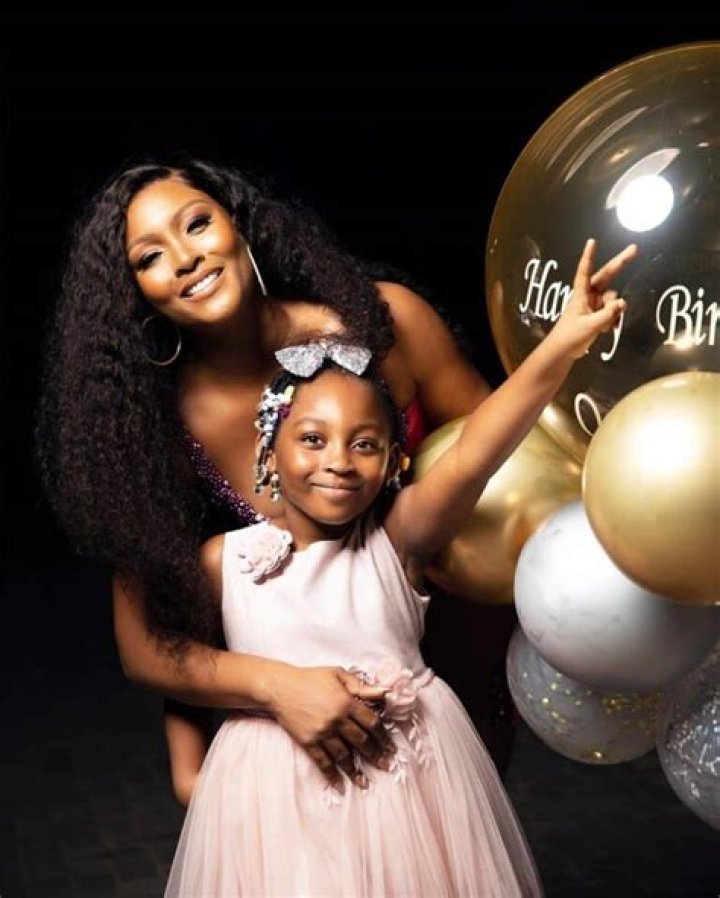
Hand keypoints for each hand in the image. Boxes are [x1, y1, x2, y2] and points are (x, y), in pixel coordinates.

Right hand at [267, 665, 395, 791]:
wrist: (280, 687)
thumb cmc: (310, 678)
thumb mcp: (338, 674)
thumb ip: (361, 685)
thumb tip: (384, 693)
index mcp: (346, 702)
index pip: (371, 722)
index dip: (383, 736)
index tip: (390, 746)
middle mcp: (336, 720)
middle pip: (361, 741)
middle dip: (375, 755)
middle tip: (385, 766)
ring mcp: (322, 733)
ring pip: (344, 756)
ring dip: (356, 770)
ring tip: (366, 782)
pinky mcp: (308, 742)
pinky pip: (323, 762)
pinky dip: (332, 775)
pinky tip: (340, 785)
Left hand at [552, 238, 637, 357]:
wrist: (562, 352)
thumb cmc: (570, 337)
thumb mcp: (590, 326)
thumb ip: (607, 314)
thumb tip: (623, 303)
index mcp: (580, 294)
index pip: (585, 271)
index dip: (589, 257)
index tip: (592, 242)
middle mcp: (588, 296)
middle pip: (606, 276)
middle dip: (620, 264)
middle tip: (636, 249)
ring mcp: (593, 304)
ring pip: (612, 299)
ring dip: (613, 311)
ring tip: (604, 327)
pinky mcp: (596, 314)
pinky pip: (611, 311)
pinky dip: (612, 319)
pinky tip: (607, 331)